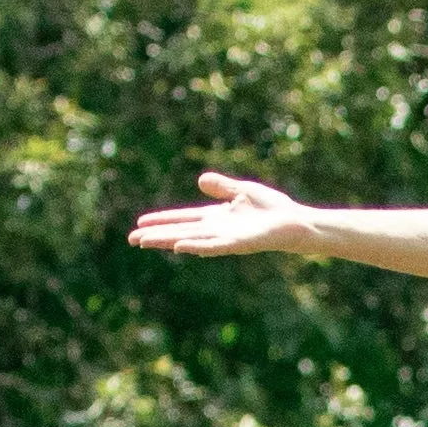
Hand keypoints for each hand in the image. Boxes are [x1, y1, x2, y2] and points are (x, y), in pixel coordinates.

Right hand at [135, 170, 321, 257]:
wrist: (296, 222)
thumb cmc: (273, 209)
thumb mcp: (242, 191)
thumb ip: (222, 187)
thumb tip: (200, 180)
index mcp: (216, 217)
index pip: (183, 219)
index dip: (162, 220)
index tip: (140, 223)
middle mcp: (217, 229)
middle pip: (180, 231)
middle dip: (156, 235)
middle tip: (132, 239)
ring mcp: (226, 238)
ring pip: (190, 240)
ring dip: (168, 241)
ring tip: (146, 243)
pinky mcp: (239, 244)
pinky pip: (213, 245)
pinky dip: (197, 246)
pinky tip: (180, 246)